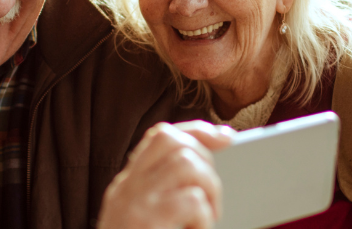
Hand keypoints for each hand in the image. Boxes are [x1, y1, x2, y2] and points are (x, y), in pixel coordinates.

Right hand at [98, 121, 235, 228]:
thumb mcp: (145, 219)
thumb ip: (165, 195)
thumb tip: (206, 170)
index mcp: (127, 186)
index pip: (161, 137)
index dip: (197, 131)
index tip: (225, 138)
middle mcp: (127, 189)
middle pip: (174, 142)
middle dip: (206, 161)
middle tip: (211, 196)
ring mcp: (135, 204)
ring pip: (187, 165)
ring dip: (209, 189)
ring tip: (206, 217)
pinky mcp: (147, 221)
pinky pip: (191, 200)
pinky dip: (204, 217)